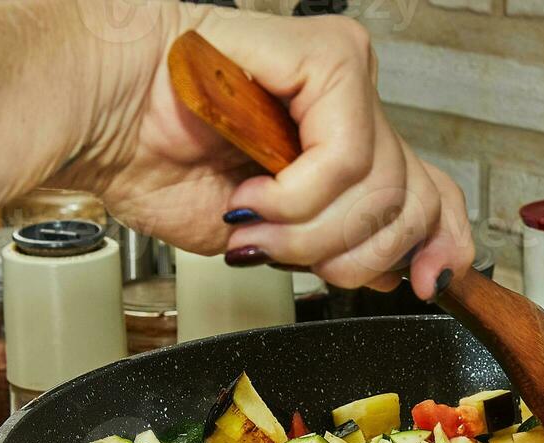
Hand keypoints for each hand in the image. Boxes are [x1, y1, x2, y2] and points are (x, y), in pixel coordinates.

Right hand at [62, 6, 472, 298]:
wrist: (101, 116)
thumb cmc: (161, 162)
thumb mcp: (270, 236)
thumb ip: (337, 244)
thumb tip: (399, 270)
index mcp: (346, 149)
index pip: (434, 195)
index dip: (441, 246)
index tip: (428, 284)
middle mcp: (354, 111)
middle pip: (413, 203)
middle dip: (349, 254)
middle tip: (286, 254)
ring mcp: (346, 79)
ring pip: (382, 189)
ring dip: (309, 230)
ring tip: (255, 221)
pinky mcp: (330, 57)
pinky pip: (348, 157)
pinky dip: (299, 195)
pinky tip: (255, 191)